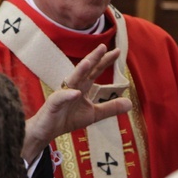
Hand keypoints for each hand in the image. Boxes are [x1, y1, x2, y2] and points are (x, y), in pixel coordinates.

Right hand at [21, 44, 131, 162]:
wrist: (47, 131)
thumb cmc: (68, 119)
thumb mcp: (93, 114)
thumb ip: (110, 108)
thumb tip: (130, 103)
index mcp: (82, 86)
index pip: (95, 70)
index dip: (105, 61)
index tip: (118, 51)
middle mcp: (73, 86)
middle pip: (84, 69)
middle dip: (93, 58)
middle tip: (104, 46)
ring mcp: (62, 94)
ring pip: (72, 79)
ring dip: (80, 70)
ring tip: (89, 61)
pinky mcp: (53, 104)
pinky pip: (61, 98)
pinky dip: (68, 95)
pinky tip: (76, 93)